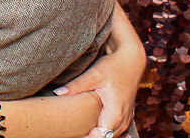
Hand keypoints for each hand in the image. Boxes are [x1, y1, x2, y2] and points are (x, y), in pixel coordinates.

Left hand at [55, 14, 145, 137]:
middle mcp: (123, 119)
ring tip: (81, 131)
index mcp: (115, 113)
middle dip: (90, 136)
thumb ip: (76, 86)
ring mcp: (126, 118)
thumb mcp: (94, 75)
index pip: (100, 136)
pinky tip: (97, 131)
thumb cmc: (113, 66)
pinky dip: (107, 132)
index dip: (86, 137)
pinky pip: (118, 130)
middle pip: (106, 137)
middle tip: (72, 131)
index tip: (71, 133)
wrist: (132, 60)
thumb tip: (57, 93)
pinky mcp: (126, 114)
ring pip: (112, 135)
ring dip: (99, 134)